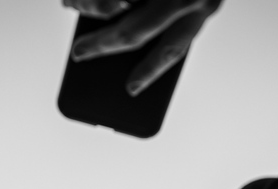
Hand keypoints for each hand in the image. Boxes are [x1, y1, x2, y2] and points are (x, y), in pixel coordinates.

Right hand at [63, 0, 223, 95]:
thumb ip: (167, 12)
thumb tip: (116, 33)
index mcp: (205, 3)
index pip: (173, 48)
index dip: (151, 70)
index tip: (130, 89)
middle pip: (136, 30)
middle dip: (102, 46)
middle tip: (79, 54)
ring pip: (116, 3)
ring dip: (90, 7)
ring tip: (71, 5)